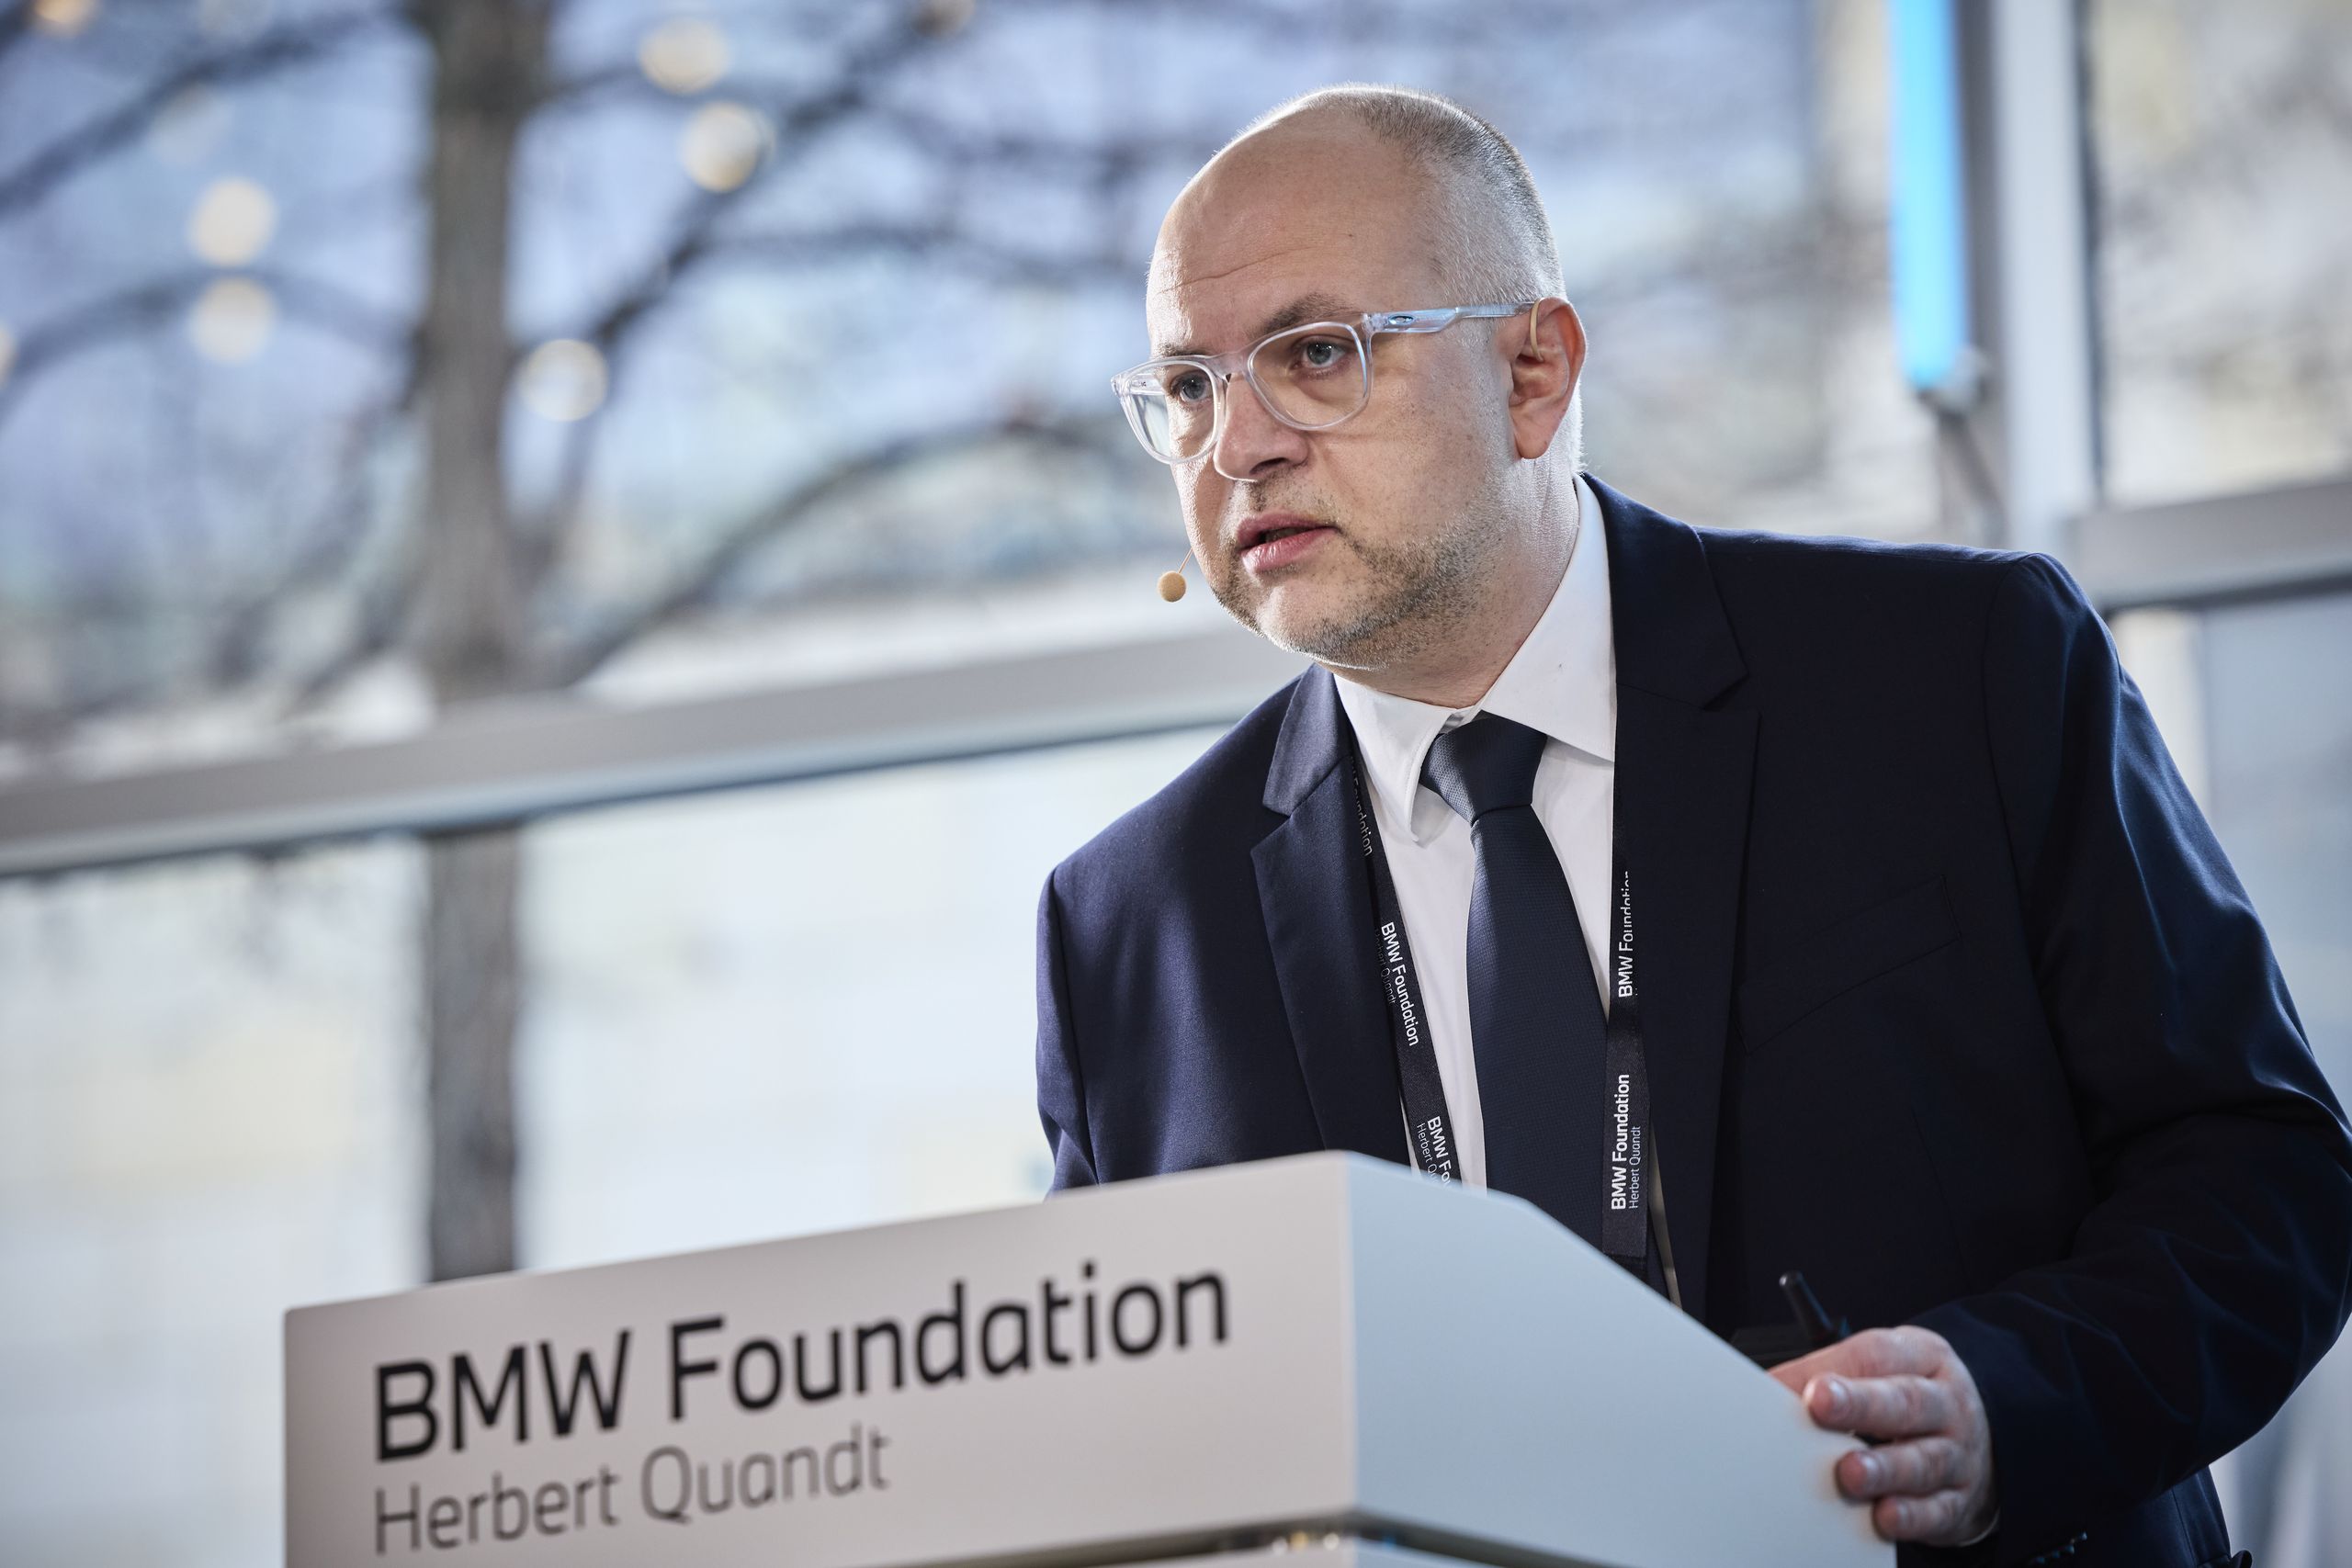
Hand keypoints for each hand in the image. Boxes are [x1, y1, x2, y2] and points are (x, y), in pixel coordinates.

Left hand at [1769, 1324, 1996, 1546]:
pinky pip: (1937, 1510)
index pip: (1878, 1356)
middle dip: (1861, 1404)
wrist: (1984, 1438)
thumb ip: (1832, 1373)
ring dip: (1883, 1468)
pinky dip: (1910, 1515)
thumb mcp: (1884, 1367)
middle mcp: (1945, 1404)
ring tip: (1849, 1473)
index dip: (1834, 1368)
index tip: (1798, 1384)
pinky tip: (1883, 1516)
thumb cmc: (1912, 1396)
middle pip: (1906, 1402)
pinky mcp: (1958, 1501)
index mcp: (1922, 1358)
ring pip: (1922, 1461)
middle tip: (1820, 1405)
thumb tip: (1769, 1391)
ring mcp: (1957, 1454)